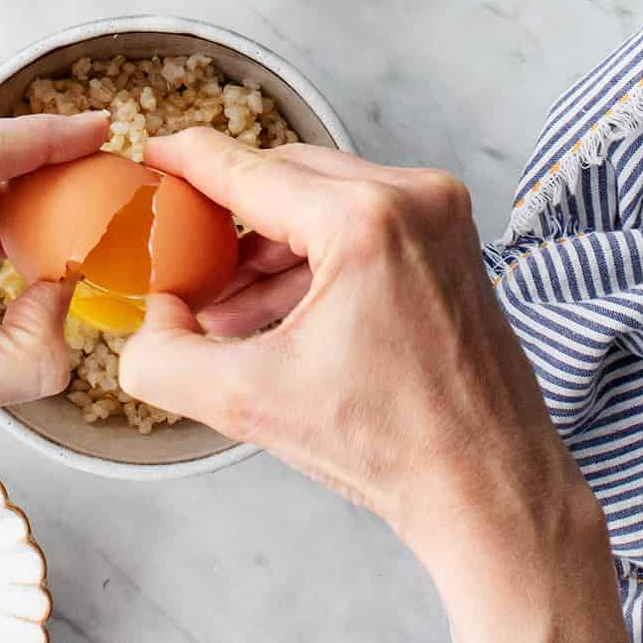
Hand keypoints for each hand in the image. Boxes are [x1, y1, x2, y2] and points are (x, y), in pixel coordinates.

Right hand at [120, 131, 625, 642]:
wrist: (490, 490)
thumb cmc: (391, 448)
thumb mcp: (247, 403)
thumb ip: (164, 356)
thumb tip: (153, 313)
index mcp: (364, 220)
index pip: (249, 170)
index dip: (188, 159)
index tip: (152, 152)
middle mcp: (412, 197)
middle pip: (285, 174)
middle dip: (226, 212)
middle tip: (180, 245)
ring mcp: (440, 214)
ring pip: (322, 195)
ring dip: (266, 239)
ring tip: (221, 300)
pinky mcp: (451, 238)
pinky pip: (360, 219)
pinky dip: (310, 253)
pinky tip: (273, 306)